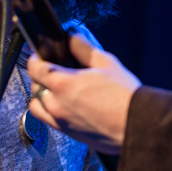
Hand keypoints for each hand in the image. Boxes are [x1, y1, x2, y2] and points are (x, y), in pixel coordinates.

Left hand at [27, 34, 139, 153]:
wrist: (137, 125)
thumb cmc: (125, 97)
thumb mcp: (106, 63)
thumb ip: (83, 48)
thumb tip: (72, 37)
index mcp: (64, 84)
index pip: (35, 69)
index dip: (35, 59)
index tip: (39, 56)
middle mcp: (57, 105)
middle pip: (35, 86)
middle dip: (40, 76)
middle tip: (52, 70)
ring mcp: (61, 121)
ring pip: (37, 106)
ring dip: (41, 96)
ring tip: (54, 90)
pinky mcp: (69, 133)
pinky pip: (48, 121)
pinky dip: (49, 111)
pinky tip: (64, 105)